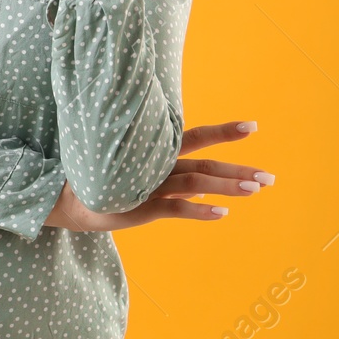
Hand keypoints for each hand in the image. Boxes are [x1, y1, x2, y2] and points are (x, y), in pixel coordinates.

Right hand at [44, 120, 270, 230]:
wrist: (67, 198)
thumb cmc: (105, 182)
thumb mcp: (140, 175)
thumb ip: (171, 178)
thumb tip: (201, 189)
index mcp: (159, 154)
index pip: (196, 138)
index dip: (224, 132)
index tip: (253, 126)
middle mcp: (159, 165)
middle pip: (205, 162)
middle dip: (239, 169)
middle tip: (270, 177)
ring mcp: (150, 185)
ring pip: (195, 181)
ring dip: (227, 185)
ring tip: (256, 189)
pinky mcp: (140, 207)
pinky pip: (174, 208)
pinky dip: (199, 211)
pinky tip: (222, 213)